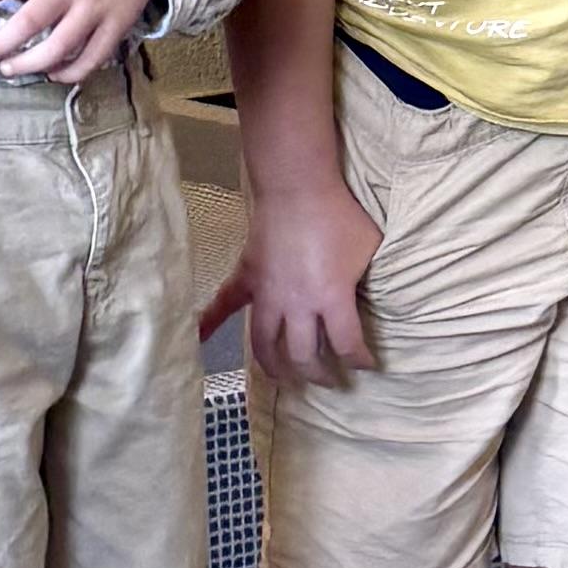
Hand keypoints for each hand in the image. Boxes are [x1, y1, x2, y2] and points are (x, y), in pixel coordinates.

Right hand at [202, 180, 380, 385]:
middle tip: (329, 381)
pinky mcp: (248, 277)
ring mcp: (267, 293)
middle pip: (302, 356)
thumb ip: (362, 279)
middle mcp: (296, 304)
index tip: (365, 366)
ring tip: (285, 379)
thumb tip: (363, 294)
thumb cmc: (338, 214)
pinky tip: (199, 340)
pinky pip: (224, 304)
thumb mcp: (368, 248)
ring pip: (264, 344)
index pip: (346, 344)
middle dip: (317, 374)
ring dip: (274, 367)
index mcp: (330, 299)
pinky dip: (211, 323)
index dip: (359, 361)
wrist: (298, 186)